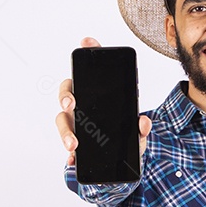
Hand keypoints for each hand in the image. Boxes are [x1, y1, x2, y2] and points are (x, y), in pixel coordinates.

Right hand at [55, 36, 152, 166]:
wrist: (121, 164)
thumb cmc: (126, 138)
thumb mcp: (138, 134)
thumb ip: (141, 128)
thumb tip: (143, 123)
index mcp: (99, 95)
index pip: (92, 69)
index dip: (89, 52)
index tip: (87, 42)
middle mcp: (83, 105)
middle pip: (68, 92)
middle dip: (66, 95)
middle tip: (71, 104)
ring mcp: (75, 123)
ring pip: (62, 120)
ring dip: (65, 131)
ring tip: (74, 145)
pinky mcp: (73, 142)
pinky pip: (66, 146)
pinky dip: (68, 154)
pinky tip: (72, 159)